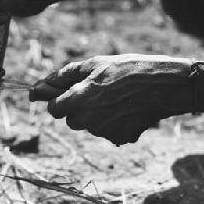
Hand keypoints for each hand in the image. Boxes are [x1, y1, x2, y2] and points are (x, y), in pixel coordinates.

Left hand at [31, 54, 193, 144]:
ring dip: (95, 115)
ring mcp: (104, 132)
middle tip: (97, 92)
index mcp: (78, 99)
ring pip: (89, 125)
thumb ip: (63, 77)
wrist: (166, 85)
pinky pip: (107, 132)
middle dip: (77, 108)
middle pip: (70, 120)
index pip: (53, 109)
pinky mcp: (119, 138)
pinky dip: (112, 122)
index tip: (67, 93)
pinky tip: (126, 109)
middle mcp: (88, 119)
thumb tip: (38, 86)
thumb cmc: (128, 69)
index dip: (58, 100)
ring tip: (115, 98)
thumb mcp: (94, 64)